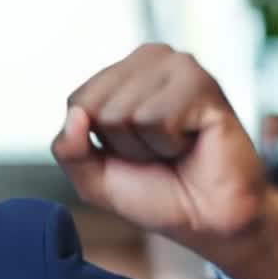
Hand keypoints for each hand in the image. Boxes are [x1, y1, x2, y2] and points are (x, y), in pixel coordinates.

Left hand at [51, 43, 277, 278]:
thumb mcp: (93, 178)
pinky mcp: (202, 83)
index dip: (98, 141)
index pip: (77, 102)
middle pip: (95, 107)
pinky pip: (154, 118)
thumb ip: (68, 149)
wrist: (209, 220)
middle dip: (121, 144)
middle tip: (158, 153)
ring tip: (175, 148)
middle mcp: (152, 58)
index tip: (134, 150)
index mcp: (123, 72)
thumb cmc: (156, 192)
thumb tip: (75, 115)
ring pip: (121, 113)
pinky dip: (168, 143)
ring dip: (145, 145)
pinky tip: (191, 142)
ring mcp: (179, 66)